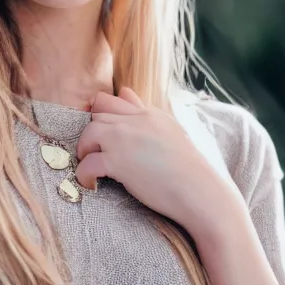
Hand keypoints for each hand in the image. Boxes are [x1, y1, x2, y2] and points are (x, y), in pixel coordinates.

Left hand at [75, 87, 243, 237]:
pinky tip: (90, 183)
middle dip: (91, 134)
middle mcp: (134, 122)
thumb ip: (144, 111)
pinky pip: (87, 163)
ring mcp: (124, 140)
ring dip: (84, 150)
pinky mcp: (117, 162)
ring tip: (89, 164)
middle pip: (96, 116)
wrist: (200, 192)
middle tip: (93, 152)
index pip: (109, 101)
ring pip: (88, 133)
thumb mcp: (168, 129)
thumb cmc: (187, 166)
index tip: (101, 133)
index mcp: (148, 113)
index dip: (99, 116)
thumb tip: (125, 91)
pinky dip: (83, 174)